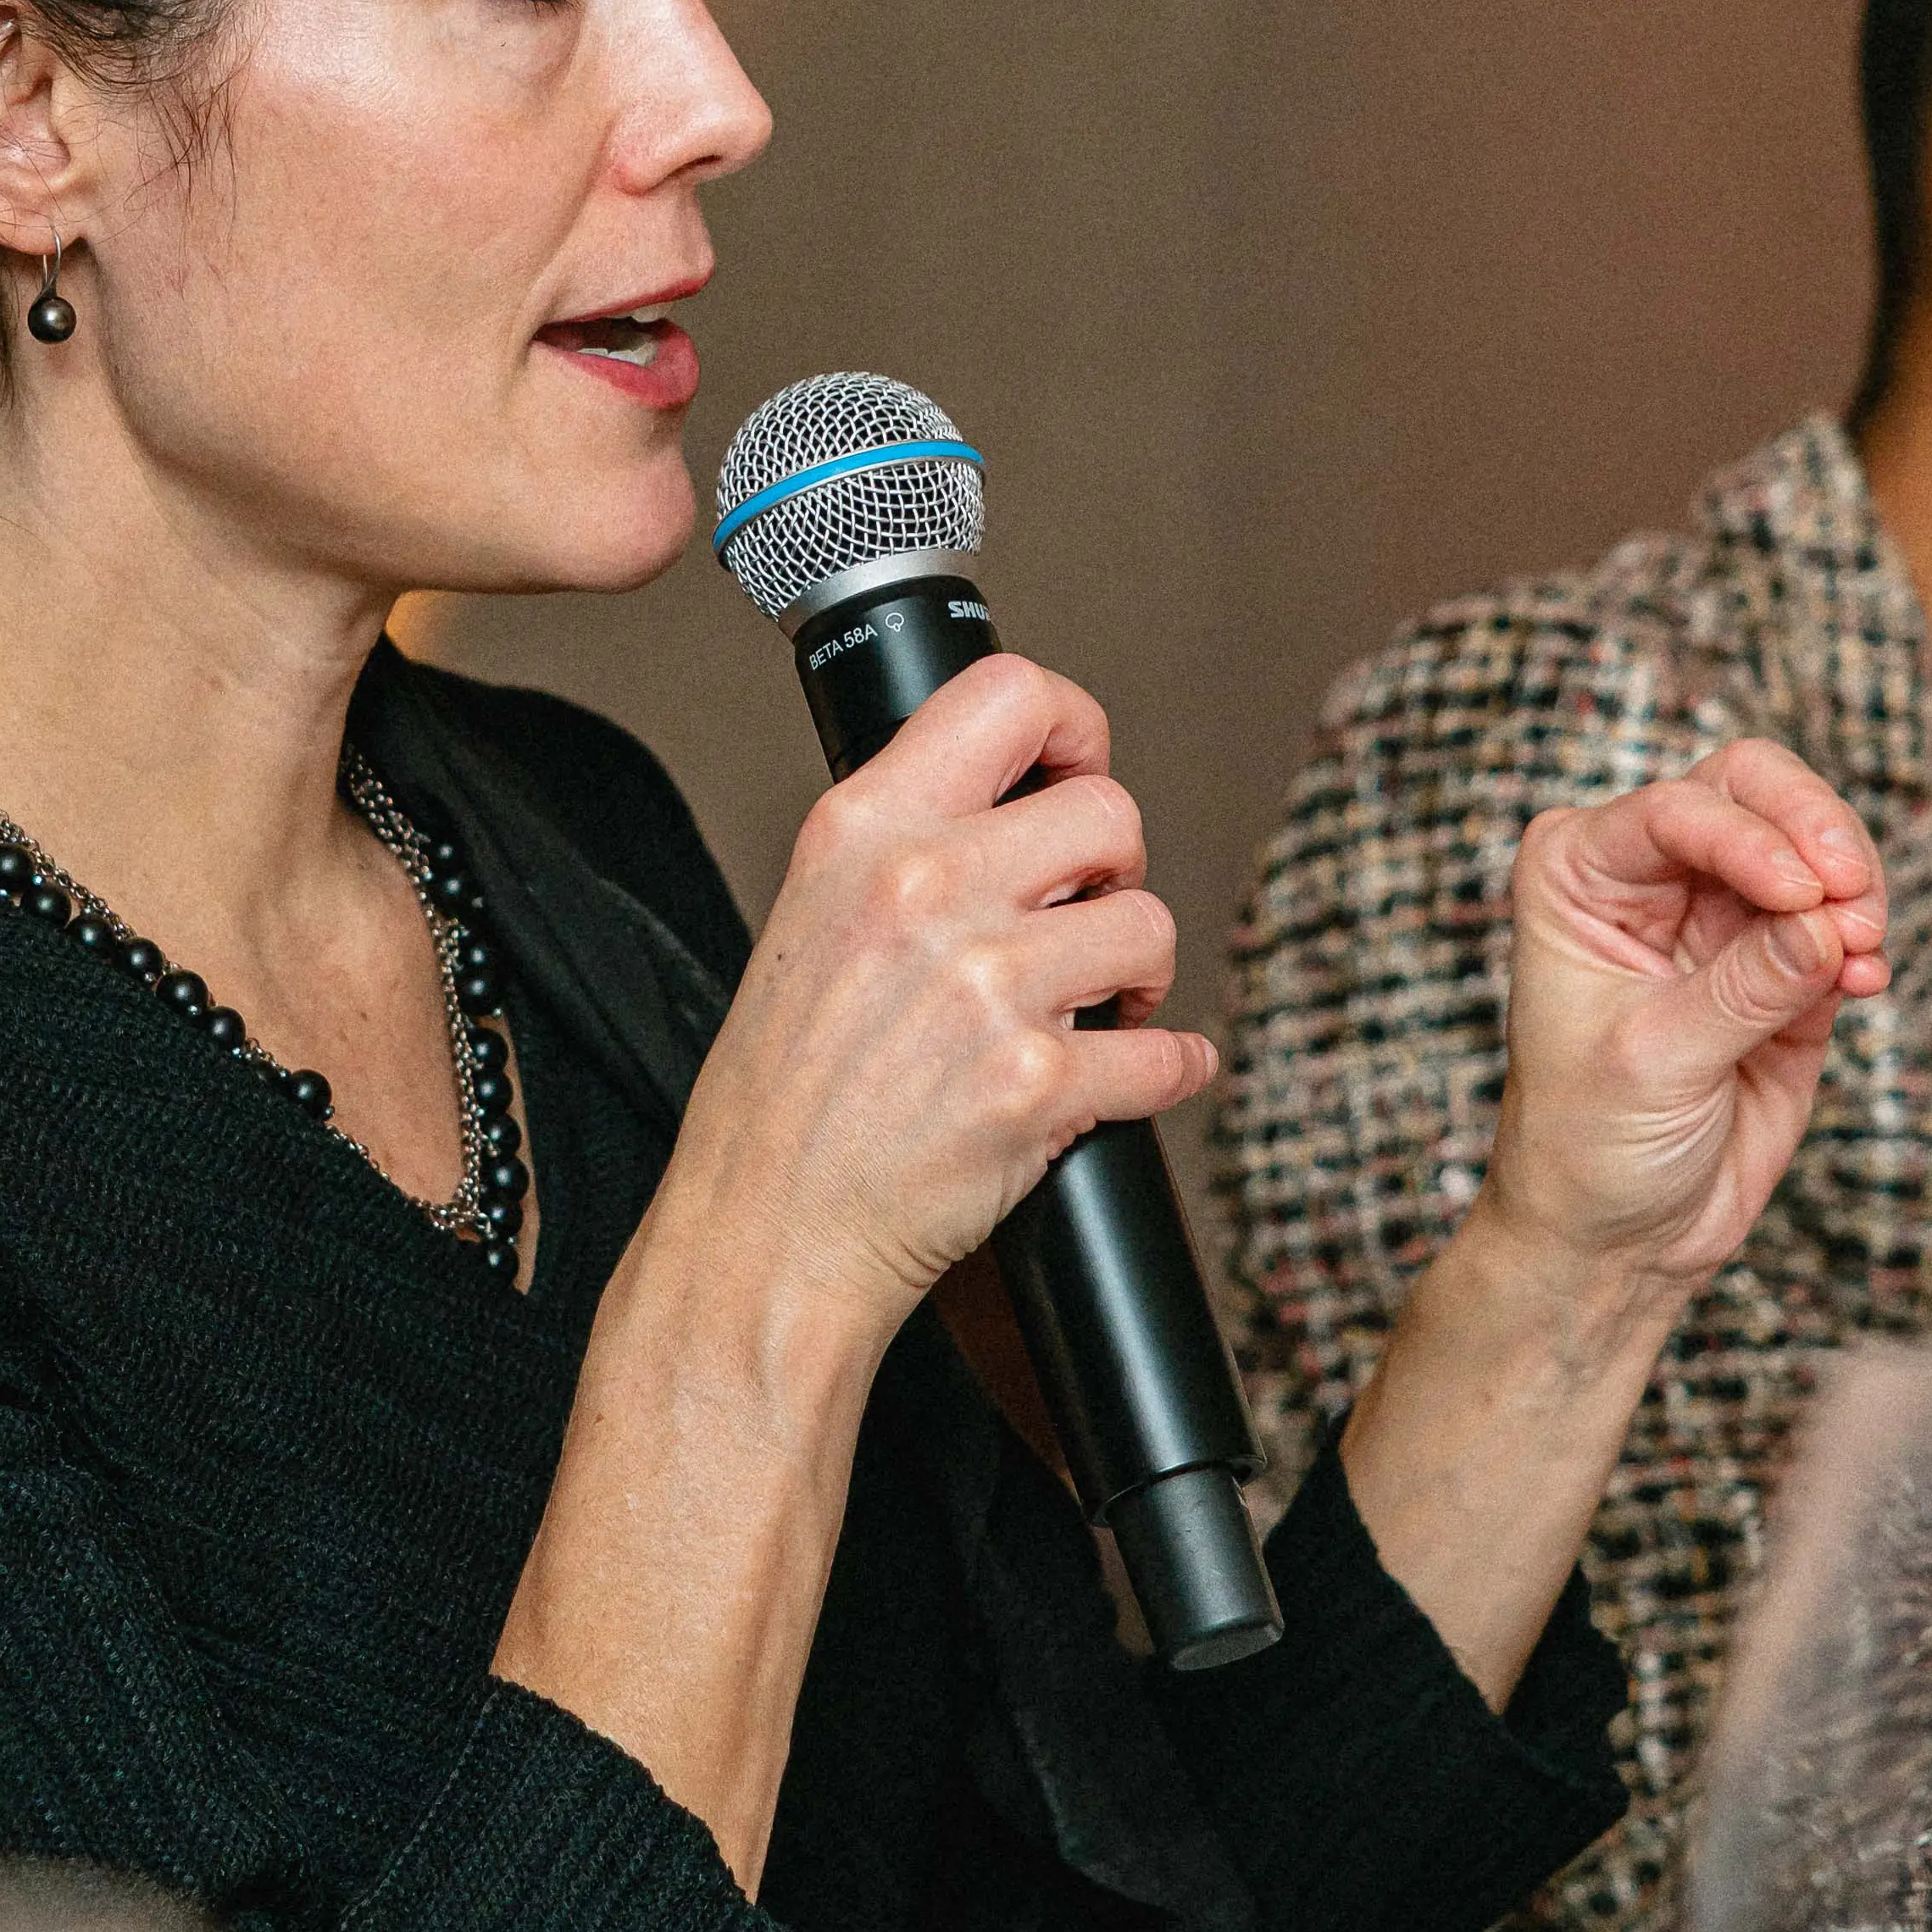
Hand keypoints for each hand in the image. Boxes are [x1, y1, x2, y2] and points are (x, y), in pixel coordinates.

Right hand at [661, 655, 1210, 1360]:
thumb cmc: (781, 1097)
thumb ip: (905, 846)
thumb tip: (1026, 811)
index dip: (1076, 729)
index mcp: (863, 831)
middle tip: (1086, 914)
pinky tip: (1134, 1072)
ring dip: (1139, 974)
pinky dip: (1168, 1068)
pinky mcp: (1036, 1083)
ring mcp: (983, 986)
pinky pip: (1165, 1053)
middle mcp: (923, 890)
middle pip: (1109, 810)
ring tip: (1096, 1008)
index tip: (1078, 771)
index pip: (1011, 696)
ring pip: (1149, 926)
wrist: (763, 1235)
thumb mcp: (809, 917)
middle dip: (1116, 868)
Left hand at [1477, 736, 1888, 1311]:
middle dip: (1812, 827)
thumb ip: (1744, 987)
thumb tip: (1829, 926)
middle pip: (1751, 791)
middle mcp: (1649, 874)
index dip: (1749, 838)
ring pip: (1810, 847)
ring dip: (1852, 888)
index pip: (1676, 809)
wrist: (1617, 1235)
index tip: (1804, 893)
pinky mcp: (1785, 968)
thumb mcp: (1654, 1060)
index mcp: (1577, 870)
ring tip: (1862, 950)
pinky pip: (1841, 926)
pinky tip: (1865, 981)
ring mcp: (1722, 916)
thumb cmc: (1589, 1142)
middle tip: (1852, 888)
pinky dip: (1864, 942)